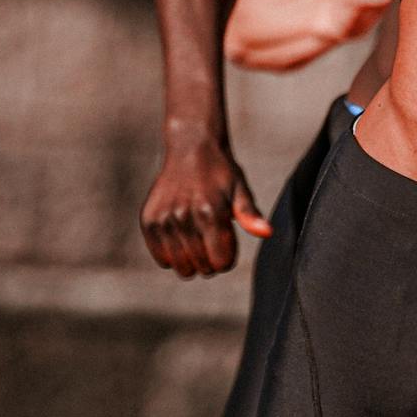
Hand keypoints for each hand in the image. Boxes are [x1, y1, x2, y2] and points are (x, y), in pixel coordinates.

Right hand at [140, 136, 269, 278]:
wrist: (190, 148)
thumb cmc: (220, 173)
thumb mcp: (240, 190)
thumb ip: (249, 215)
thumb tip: (267, 233)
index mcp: (210, 212)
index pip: (221, 262)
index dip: (228, 259)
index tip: (227, 244)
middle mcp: (184, 217)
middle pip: (202, 268)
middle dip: (211, 261)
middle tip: (212, 240)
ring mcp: (164, 220)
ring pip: (181, 267)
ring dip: (192, 261)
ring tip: (197, 241)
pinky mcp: (148, 221)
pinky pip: (162, 259)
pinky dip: (172, 256)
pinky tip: (181, 239)